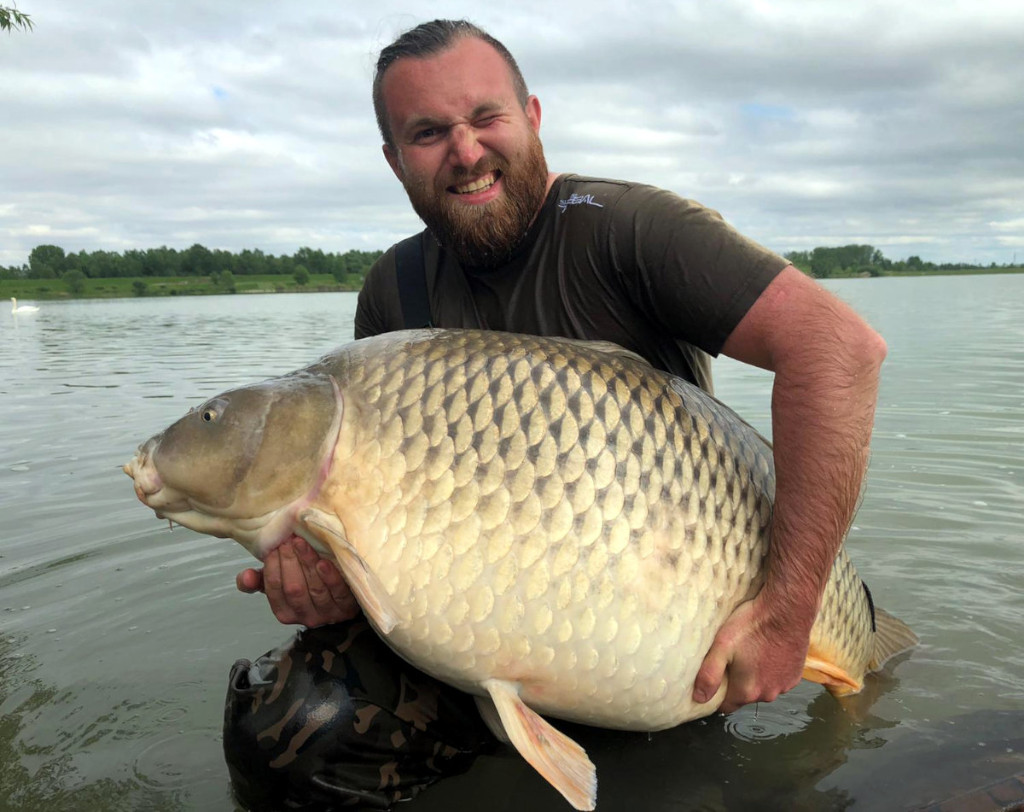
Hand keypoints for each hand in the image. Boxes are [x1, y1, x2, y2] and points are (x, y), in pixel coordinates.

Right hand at [235, 535, 359, 626]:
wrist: (343, 587)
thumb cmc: (307, 581)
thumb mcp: (282, 580)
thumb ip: (261, 579)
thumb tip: (245, 577)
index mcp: (285, 612)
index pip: (274, 590)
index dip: (272, 568)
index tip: (274, 546)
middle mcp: (306, 618)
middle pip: (295, 590)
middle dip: (290, 562)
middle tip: (289, 539)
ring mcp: (328, 614)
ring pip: (316, 590)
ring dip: (307, 564)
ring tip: (302, 542)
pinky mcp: (348, 607)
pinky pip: (339, 593)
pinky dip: (329, 577)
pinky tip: (323, 561)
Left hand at [692, 596, 807, 713]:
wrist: (786, 611)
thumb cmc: (752, 626)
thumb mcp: (721, 646)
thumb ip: (709, 675)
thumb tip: (699, 698)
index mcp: (747, 691)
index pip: (726, 706)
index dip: (717, 695)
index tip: (715, 679)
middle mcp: (767, 694)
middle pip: (745, 696)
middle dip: (736, 683)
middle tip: (732, 659)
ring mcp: (784, 686)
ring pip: (763, 688)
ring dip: (756, 677)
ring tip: (751, 653)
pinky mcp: (795, 676)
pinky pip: (778, 679)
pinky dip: (772, 670)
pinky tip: (768, 652)